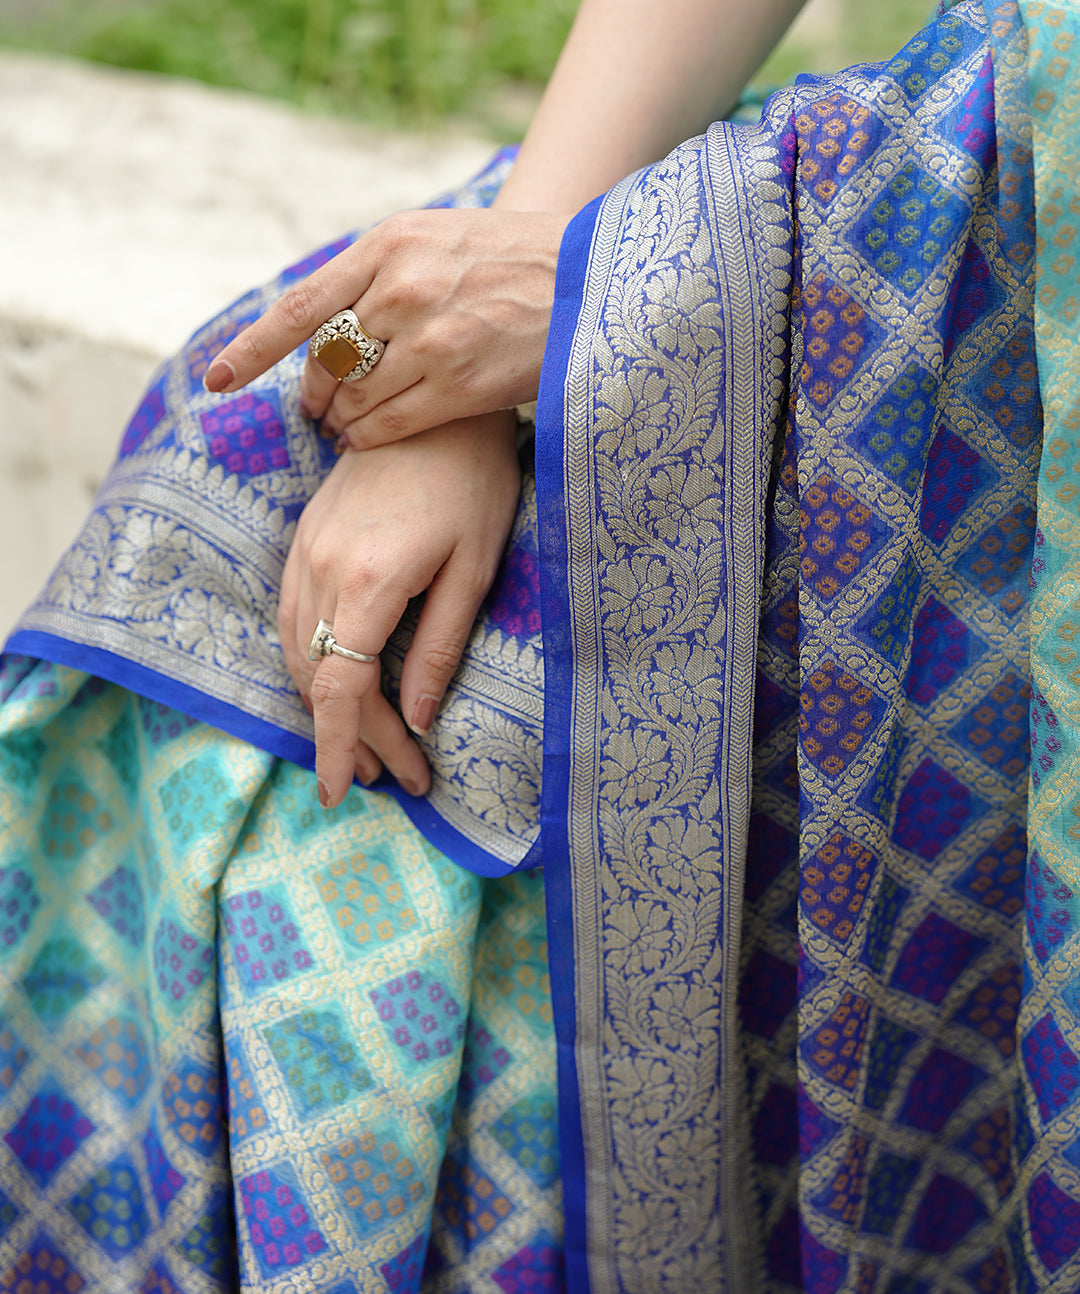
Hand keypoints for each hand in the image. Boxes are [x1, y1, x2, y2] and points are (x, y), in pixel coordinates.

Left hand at [205, 208, 567, 448]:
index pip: (301, 306)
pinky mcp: (459, 383)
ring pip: (353, 397)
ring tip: (341, 431)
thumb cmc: (510, 261)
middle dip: (312, 395)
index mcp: (388, 247)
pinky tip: (365, 441)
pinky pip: (387, 424)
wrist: (588, 279)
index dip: (253, 350)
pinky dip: (366, 439)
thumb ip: (378, 272)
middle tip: (313, 413)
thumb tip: (323, 322)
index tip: (217, 381)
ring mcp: (430, 338)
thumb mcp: (435, 239)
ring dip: (339, 422)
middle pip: (326, 360)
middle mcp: (401, 290)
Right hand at [279, 410, 520, 806]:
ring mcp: (306, 550)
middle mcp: (322, 569)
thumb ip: (438, 647)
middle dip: (349, 736)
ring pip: (296, 650)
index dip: (340, 745)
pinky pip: (292, 617)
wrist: (432, 401)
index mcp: (368, 582)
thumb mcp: (473, 569)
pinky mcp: (306, 537)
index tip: (344, 792)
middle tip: (395, 777)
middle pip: (317, 677)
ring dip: (325, 704)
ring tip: (368, 747)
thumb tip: (416, 718)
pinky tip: (339, 684)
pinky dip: (310, 664)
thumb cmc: (472, 481)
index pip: (338, 687)